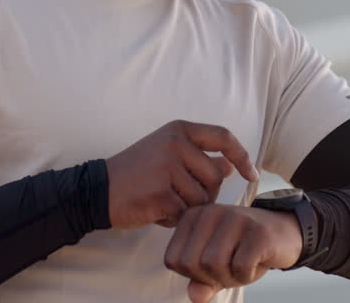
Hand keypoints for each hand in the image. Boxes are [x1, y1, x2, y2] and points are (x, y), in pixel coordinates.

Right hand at [104, 120, 258, 229]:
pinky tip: (155, 211)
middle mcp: (175, 144)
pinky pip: (185, 214)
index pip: (223, 137)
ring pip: (202, 199)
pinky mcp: (162, 193)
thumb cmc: (135, 173)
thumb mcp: (166, 154)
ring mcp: (168, 167)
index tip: (251, 174)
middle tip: (178, 195)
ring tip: (162, 201)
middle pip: (216, 177)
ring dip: (188, 208)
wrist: (97, 190)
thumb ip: (198, 158)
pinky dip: (173, 219)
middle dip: (204, 193)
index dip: (242, 156)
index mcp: (178, 130)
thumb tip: (231, 166)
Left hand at [163, 204, 301, 302]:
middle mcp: (210, 212)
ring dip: (230, 277)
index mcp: (193, 217)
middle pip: (192, 263)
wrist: (285, 233)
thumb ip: (202, 281)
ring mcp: (234, 218)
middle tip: (230, 268)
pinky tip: (257, 262)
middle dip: (211, 277)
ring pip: (213, 265)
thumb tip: (194, 297)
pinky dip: (248, 276)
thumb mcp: (219, 266)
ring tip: (243, 264)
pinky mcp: (257, 231)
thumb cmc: (245, 249)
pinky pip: (240, 267)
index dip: (193, 275)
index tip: (213, 267)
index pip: (173, 260)